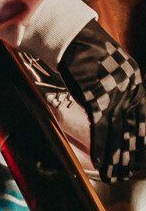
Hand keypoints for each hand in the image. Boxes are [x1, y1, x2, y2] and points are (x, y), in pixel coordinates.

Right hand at [59, 20, 145, 182]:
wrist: (72, 35)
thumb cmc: (86, 49)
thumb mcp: (109, 66)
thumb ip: (116, 86)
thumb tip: (113, 105)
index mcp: (135, 82)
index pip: (141, 118)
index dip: (139, 140)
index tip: (139, 156)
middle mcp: (129, 91)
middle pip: (130, 129)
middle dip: (129, 154)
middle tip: (128, 172)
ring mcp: (114, 96)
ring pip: (117, 134)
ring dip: (115, 158)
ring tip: (114, 175)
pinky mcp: (97, 99)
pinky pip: (100, 130)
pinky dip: (100, 148)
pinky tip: (100, 163)